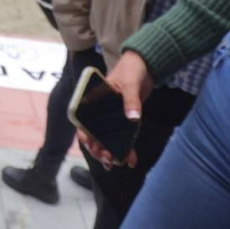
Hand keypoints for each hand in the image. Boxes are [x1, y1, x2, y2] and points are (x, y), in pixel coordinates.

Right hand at [76, 52, 151, 170]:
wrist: (145, 64)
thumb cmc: (131, 68)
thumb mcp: (129, 83)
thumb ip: (130, 100)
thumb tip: (133, 118)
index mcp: (94, 100)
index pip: (84, 121)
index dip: (85, 136)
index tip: (92, 146)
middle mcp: (102, 111)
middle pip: (95, 134)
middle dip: (100, 150)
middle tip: (108, 160)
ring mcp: (114, 117)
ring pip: (109, 139)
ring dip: (112, 153)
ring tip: (117, 163)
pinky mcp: (126, 120)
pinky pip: (124, 137)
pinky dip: (127, 149)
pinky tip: (131, 161)